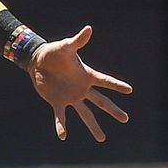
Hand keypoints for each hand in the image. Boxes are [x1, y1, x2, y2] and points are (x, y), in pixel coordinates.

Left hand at [28, 25, 132, 141]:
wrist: (37, 61)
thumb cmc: (54, 52)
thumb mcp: (65, 46)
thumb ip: (77, 40)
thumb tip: (88, 28)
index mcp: (87, 75)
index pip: (105, 81)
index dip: (116, 85)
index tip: (129, 90)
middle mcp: (82, 88)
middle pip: (101, 101)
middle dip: (113, 110)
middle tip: (125, 119)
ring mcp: (71, 96)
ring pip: (86, 113)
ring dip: (93, 126)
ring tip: (102, 139)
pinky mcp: (58, 102)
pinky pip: (61, 115)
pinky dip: (61, 125)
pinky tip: (62, 136)